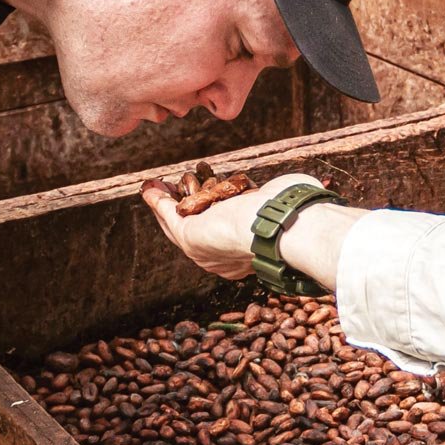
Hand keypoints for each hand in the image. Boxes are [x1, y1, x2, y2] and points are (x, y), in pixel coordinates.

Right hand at [141, 173, 324, 279]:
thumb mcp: (285, 207)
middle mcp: (222, 257)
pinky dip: (157, 202)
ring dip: (166, 203)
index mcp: (245, 255)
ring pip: (179, 221)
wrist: (282, 229)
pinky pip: (169, 217)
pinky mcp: (190, 238)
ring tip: (157, 187)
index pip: (223, 229)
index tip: (206, 192)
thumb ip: (280, 201)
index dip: (211, 209)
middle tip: (172, 189)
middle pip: (196, 226)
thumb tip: (294, 189)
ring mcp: (204, 250)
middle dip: (182, 207)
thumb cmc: (292, 219)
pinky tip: (149, 189)